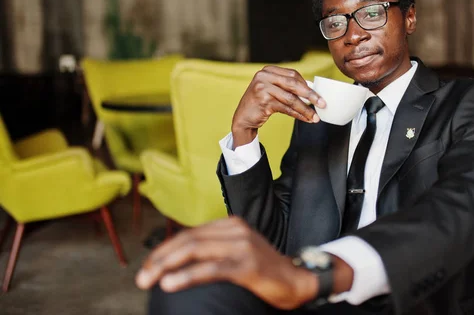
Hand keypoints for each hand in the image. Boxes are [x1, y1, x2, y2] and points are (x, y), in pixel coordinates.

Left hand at [135, 217, 318, 309]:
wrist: (297, 280)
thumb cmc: (264, 271)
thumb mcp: (237, 253)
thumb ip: (214, 250)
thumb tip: (179, 262)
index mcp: (230, 224)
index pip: (189, 233)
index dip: (165, 249)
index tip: (148, 266)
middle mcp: (235, 229)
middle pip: (188, 239)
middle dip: (160, 258)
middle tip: (142, 278)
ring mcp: (242, 245)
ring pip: (195, 250)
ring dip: (166, 265)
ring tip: (149, 280)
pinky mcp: (247, 264)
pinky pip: (211, 268)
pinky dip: (187, 276)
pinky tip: (170, 283)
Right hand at [231, 66, 325, 147]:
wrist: (243, 118)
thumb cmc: (261, 103)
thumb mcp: (272, 90)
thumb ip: (287, 87)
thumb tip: (312, 90)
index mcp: (268, 70)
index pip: (293, 74)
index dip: (307, 85)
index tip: (318, 95)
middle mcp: (264, 76)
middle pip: (293, 84)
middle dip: (310, 95)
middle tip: (322, 104)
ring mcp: (262, 87)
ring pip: (291, 98)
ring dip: (305, 109)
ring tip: (315, 117)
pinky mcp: (263, 101)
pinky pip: (285, 108)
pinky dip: (297, 114)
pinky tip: (305, 119)